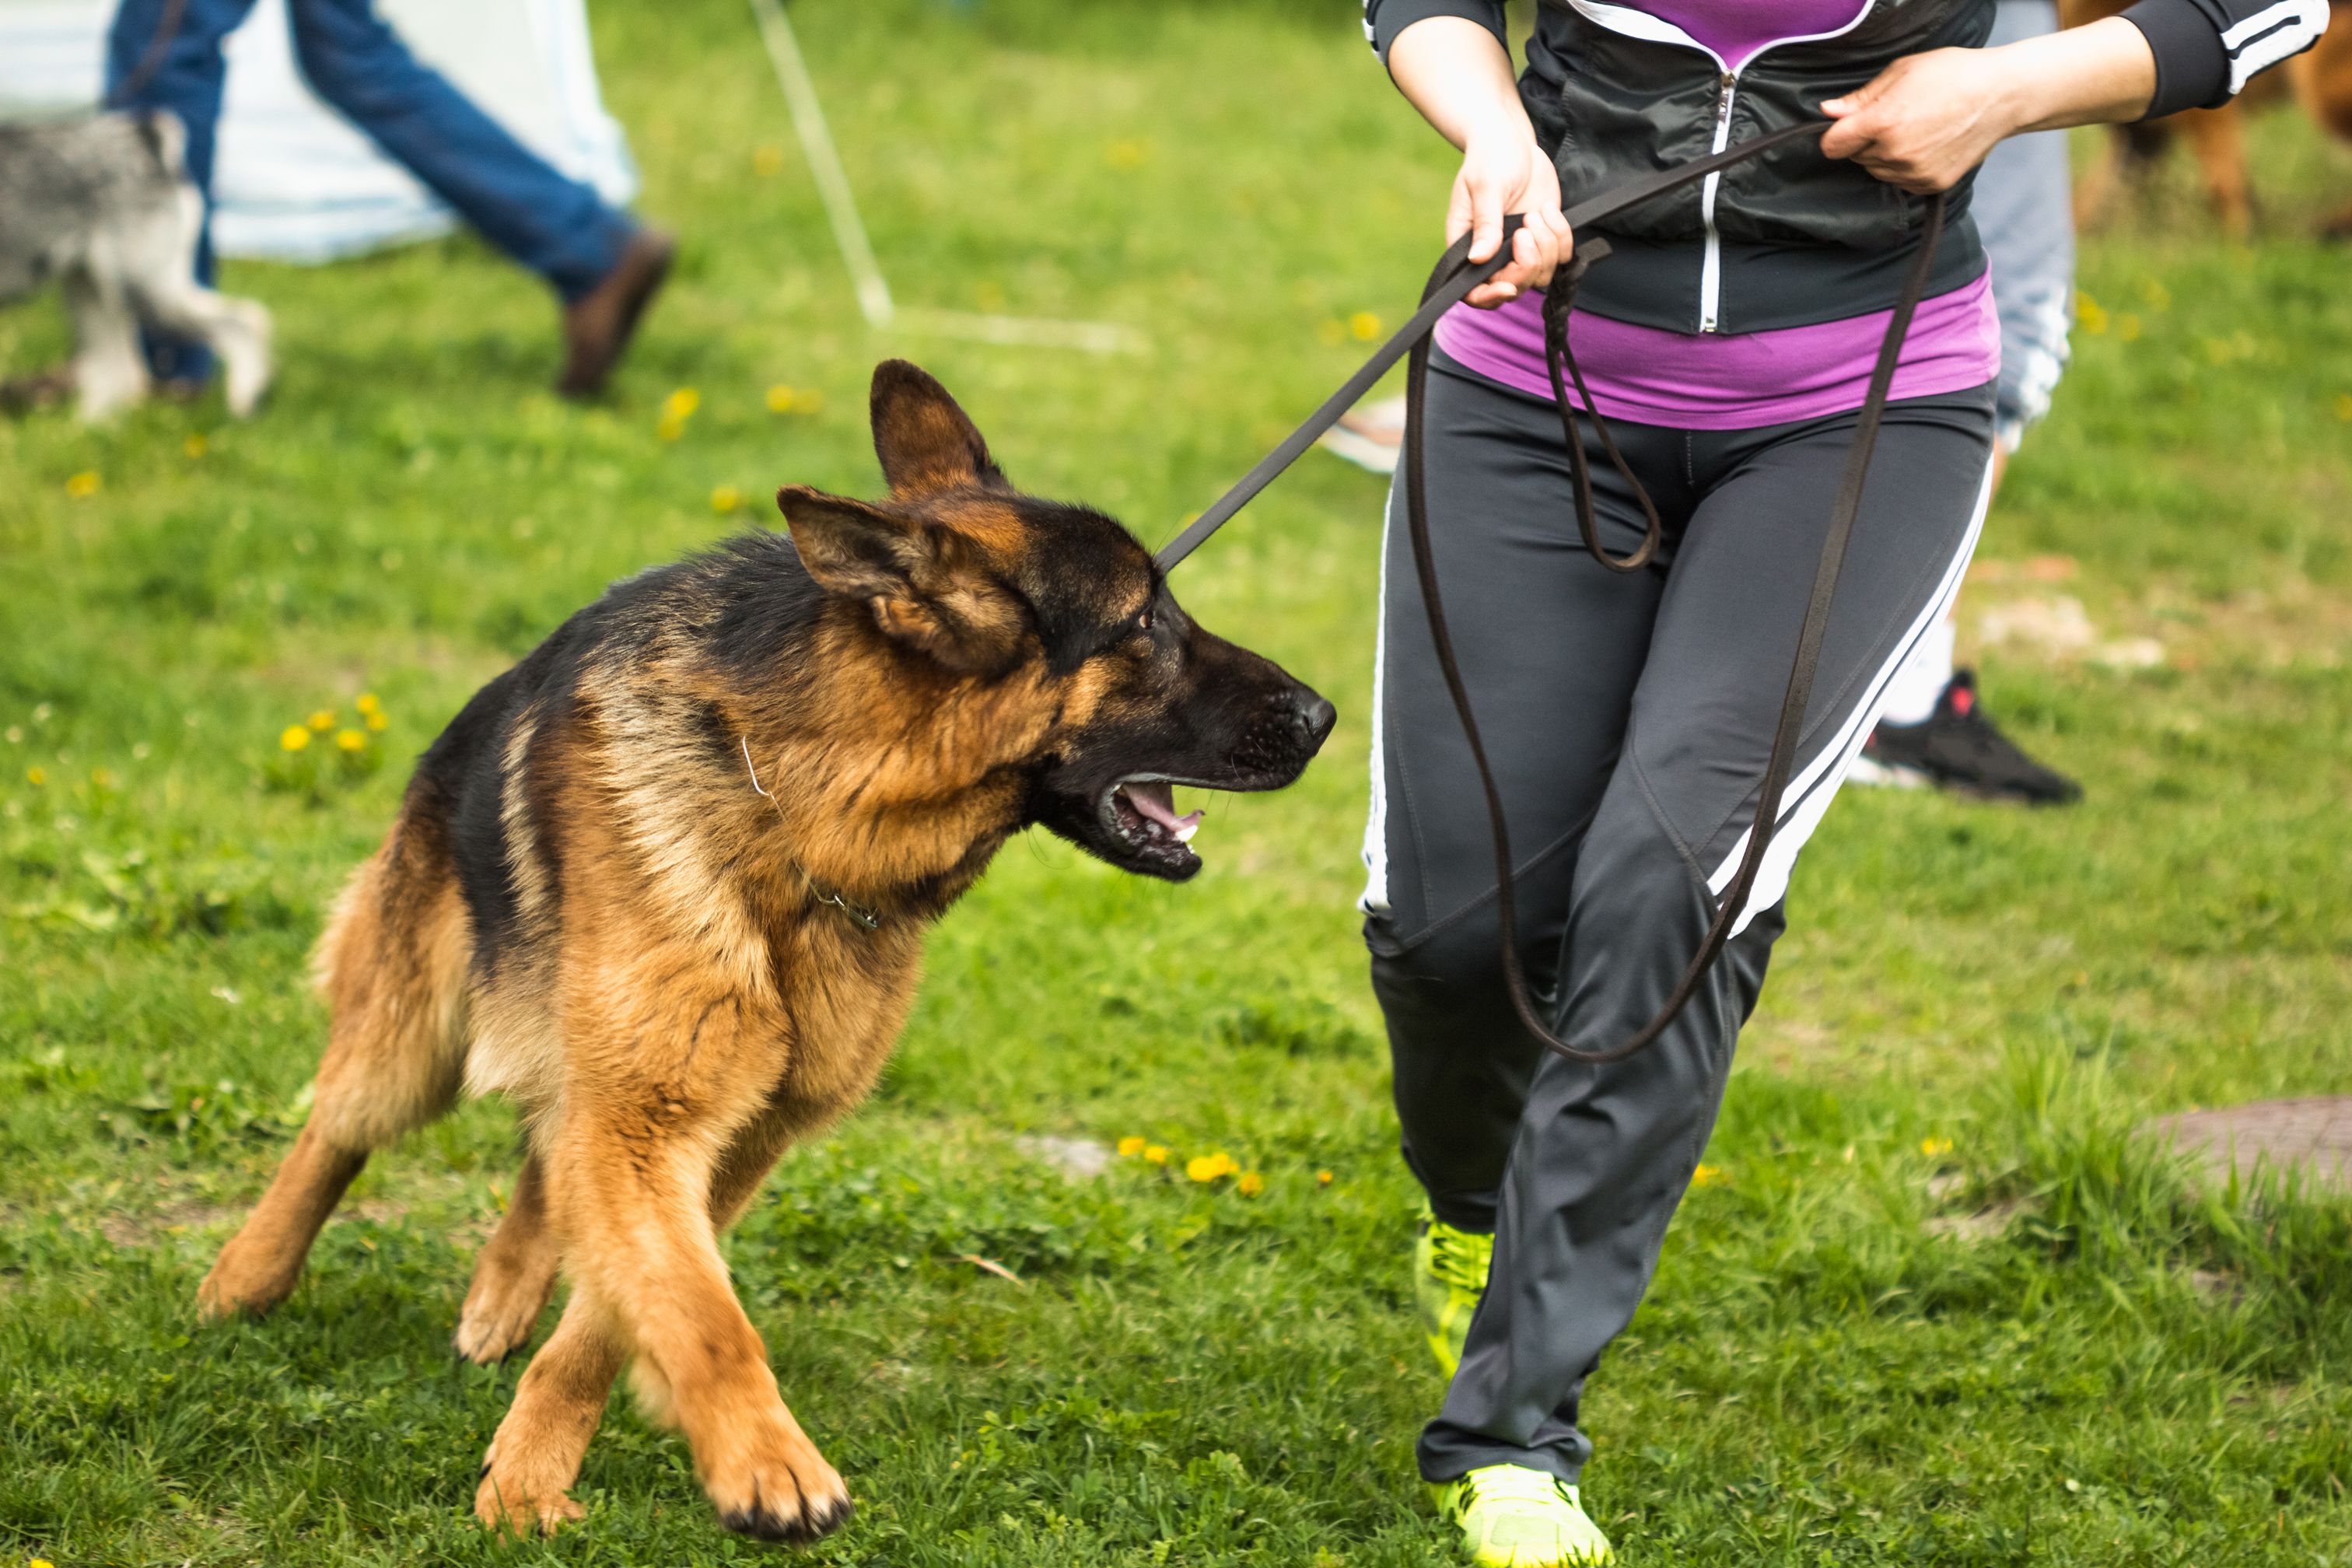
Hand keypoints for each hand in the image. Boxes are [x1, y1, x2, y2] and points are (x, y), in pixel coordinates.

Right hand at [1448, 128, 1573, 308]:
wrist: (1512, 141)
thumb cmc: (1490, 158)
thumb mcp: (1485, 187)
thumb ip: (1485, 223)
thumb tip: (1478, 258)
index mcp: (1467, 246)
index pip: (1473, 291)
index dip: (1490, 297)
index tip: (1508, 285)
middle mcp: (1493, 255)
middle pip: (1514, 286)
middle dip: (1528, 263)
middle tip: (1527, 226)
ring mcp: (1520, 249)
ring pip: (1541, 274)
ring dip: (1547, 245)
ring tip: (1537, 213)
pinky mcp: (1544, 238)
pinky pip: (1561, 255)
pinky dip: (1561, 235)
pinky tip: (1548, 209)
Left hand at [1820, 47, 2020, 193]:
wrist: (2001, 96)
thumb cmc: (1954, 75)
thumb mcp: (1903, 72)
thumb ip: (1862, 97)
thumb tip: (1829, 112)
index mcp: (1883, 122)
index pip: (1833, 145)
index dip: (1837, 134)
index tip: (1848, 126)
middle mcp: (1895, 153)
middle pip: (1856, 158)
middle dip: (1866, 141)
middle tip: (1896, 118)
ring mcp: (1913, 173)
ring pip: (1877, 171)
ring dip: (1884, 156)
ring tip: (1914, 129)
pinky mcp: (1931, 184)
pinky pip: (1900, 182)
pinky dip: (1905, 168)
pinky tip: (1925, 145)